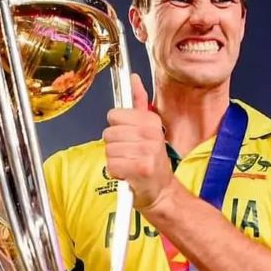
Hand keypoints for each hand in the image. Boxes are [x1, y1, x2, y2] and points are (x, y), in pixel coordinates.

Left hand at [103, 74, 175, 209]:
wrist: (162, 191)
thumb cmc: (152, 160)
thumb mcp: (149, 129)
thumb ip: (140, 103)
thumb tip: (133, 78)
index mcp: (151, 121)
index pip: (114, 115)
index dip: (117, 128)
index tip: (129, 137)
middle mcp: (151, 134)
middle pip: (108, 133)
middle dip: (115, 146)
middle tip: (129, 154)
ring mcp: (146, 152)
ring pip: (109, 150)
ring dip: (115, 160)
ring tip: (129, 164)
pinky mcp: (140, 169)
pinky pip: (112, 165)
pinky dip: (116, 173)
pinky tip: (128, 174)